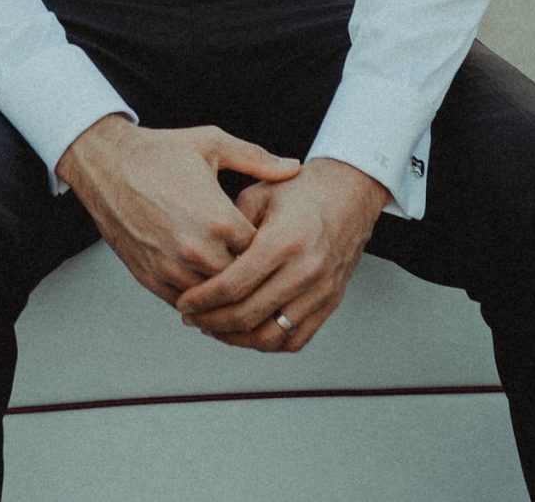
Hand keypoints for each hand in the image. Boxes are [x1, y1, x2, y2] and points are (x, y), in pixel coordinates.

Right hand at [55, 116, 301, 303]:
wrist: (105, 165)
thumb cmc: (158, 153)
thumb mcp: (213, 144)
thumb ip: (257, 159)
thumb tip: (293, 168)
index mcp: (219, 218)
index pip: (261, 251)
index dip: (268, 246)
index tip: (271, 239)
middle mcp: (197, 249)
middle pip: (242, 280)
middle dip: (250, 272)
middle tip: (259, 265)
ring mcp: (172, 267)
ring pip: (215, 298)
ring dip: (225, 291)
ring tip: (236, 281)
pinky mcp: (150, 278)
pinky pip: (185, 304)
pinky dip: (199, 300)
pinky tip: (207, 288)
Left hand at [174, 158, 388, 353]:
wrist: (350, 192)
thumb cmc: (303, 190)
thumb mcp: (259, 195)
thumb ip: (231, 229)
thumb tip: (203, 260)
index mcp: (283, 241)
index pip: (233, 285)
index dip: (202, 300)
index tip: (184, 303)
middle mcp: (305, 270)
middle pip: (248, 315)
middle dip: (211, 322)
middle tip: (191, 318)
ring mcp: (320, 291)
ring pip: (271, 336)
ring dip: (237, 339)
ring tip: (215, 328)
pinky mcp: (330, 302)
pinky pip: (296, 340)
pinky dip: (268, 343)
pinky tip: (248, 333)